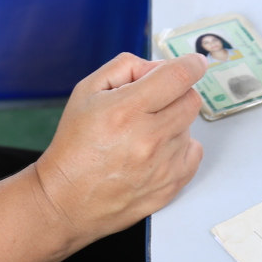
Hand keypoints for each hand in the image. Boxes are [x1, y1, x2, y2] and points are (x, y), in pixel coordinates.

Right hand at [34, 53, 206, 241]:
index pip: (177, 76)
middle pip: (191, 99)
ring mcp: (163, 165)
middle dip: (177, 93)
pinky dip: (181, 147)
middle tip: (154, 102)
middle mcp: (149, 138)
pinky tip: (158, 150)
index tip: (194, 63)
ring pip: (190, 126)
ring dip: (173, 122)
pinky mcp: (171, 185)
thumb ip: (125, 67)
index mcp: (127, 109)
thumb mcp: (87, 90)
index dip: (191, 64)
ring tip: (144, 133)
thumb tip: (158, 67)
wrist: (67, 198)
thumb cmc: (75, 146)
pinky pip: (194, 152)